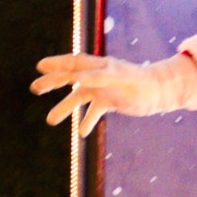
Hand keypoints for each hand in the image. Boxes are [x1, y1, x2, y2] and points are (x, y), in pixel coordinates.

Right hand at [31, 51, 196, 135]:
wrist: (161, 92)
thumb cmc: (140, 81)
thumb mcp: (118, 78)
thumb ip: (98, 76)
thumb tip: (78, 77)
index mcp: (99, 66)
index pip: (74, 63)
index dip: (56, 63)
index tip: (40, 66)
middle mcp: (98, 76)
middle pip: (71, 78)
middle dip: (52, 83)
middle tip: (35, 88)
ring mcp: (103, 89)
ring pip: (79, 98)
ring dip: (65, 108)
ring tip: (50, 120)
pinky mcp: (110, 101)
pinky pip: (95, 111)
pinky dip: (88, 121)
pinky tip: (82, 133)